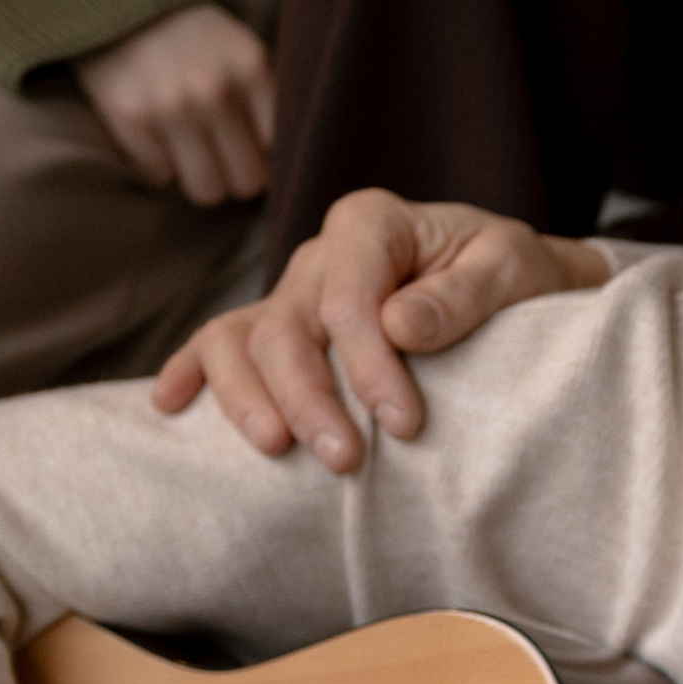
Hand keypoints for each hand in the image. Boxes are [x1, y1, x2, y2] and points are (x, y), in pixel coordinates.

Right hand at [74, 3, 274, 206]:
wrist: (118, 2)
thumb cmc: (193, 39)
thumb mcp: (243, 52)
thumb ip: (269, 100)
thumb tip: (285, 164)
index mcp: (251, 69)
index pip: (278, 150)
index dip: (264, 154)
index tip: (250, 144)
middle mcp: (213, 90)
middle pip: (246, 181)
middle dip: (235, 174)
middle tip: (220, 155)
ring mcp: (169, 106)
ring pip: (206, 191)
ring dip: (200, 178)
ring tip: (191, 151)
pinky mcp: (129, 118)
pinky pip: (159, 177)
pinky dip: (157, 163)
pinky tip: (155, 133)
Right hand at [151, 189, 610, 472]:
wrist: (506, 280)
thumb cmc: (512, 271)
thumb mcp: (511, 268)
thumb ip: (462, 294)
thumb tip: (400, 325)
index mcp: (370, 223)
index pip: (349, 298)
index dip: (367, 363)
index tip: (403, 424)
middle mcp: (319, 254)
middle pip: (287, 326)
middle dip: (310, 397)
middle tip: (345, 460)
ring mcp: (292, 291)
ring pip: (241, 338)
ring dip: (248, 397)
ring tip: (274, 449)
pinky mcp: (282, 325)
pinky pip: (220, 341)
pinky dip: (192, 370)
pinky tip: (170, 404)